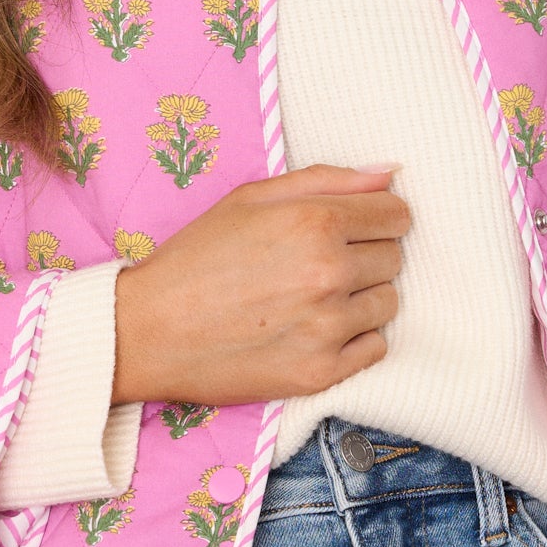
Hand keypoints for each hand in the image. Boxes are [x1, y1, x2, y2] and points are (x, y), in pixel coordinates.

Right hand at [111, 161, 407, 405]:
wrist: (150, 330)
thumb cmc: (198, 256)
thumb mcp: (252, 197)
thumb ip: (328, 179)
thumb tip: (391, 174)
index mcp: (316, 221)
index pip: (397, 215)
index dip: (377, 218)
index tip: (354, 228)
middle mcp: (329, 273)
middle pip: (394, 258)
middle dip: (366, 256)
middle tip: (319, 264)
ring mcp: (328, 327)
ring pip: (388, 304)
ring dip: (362, 298)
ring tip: (313, 298)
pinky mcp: (321, 372)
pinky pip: (375, 348)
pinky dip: (354, 339)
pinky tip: (315, 329)